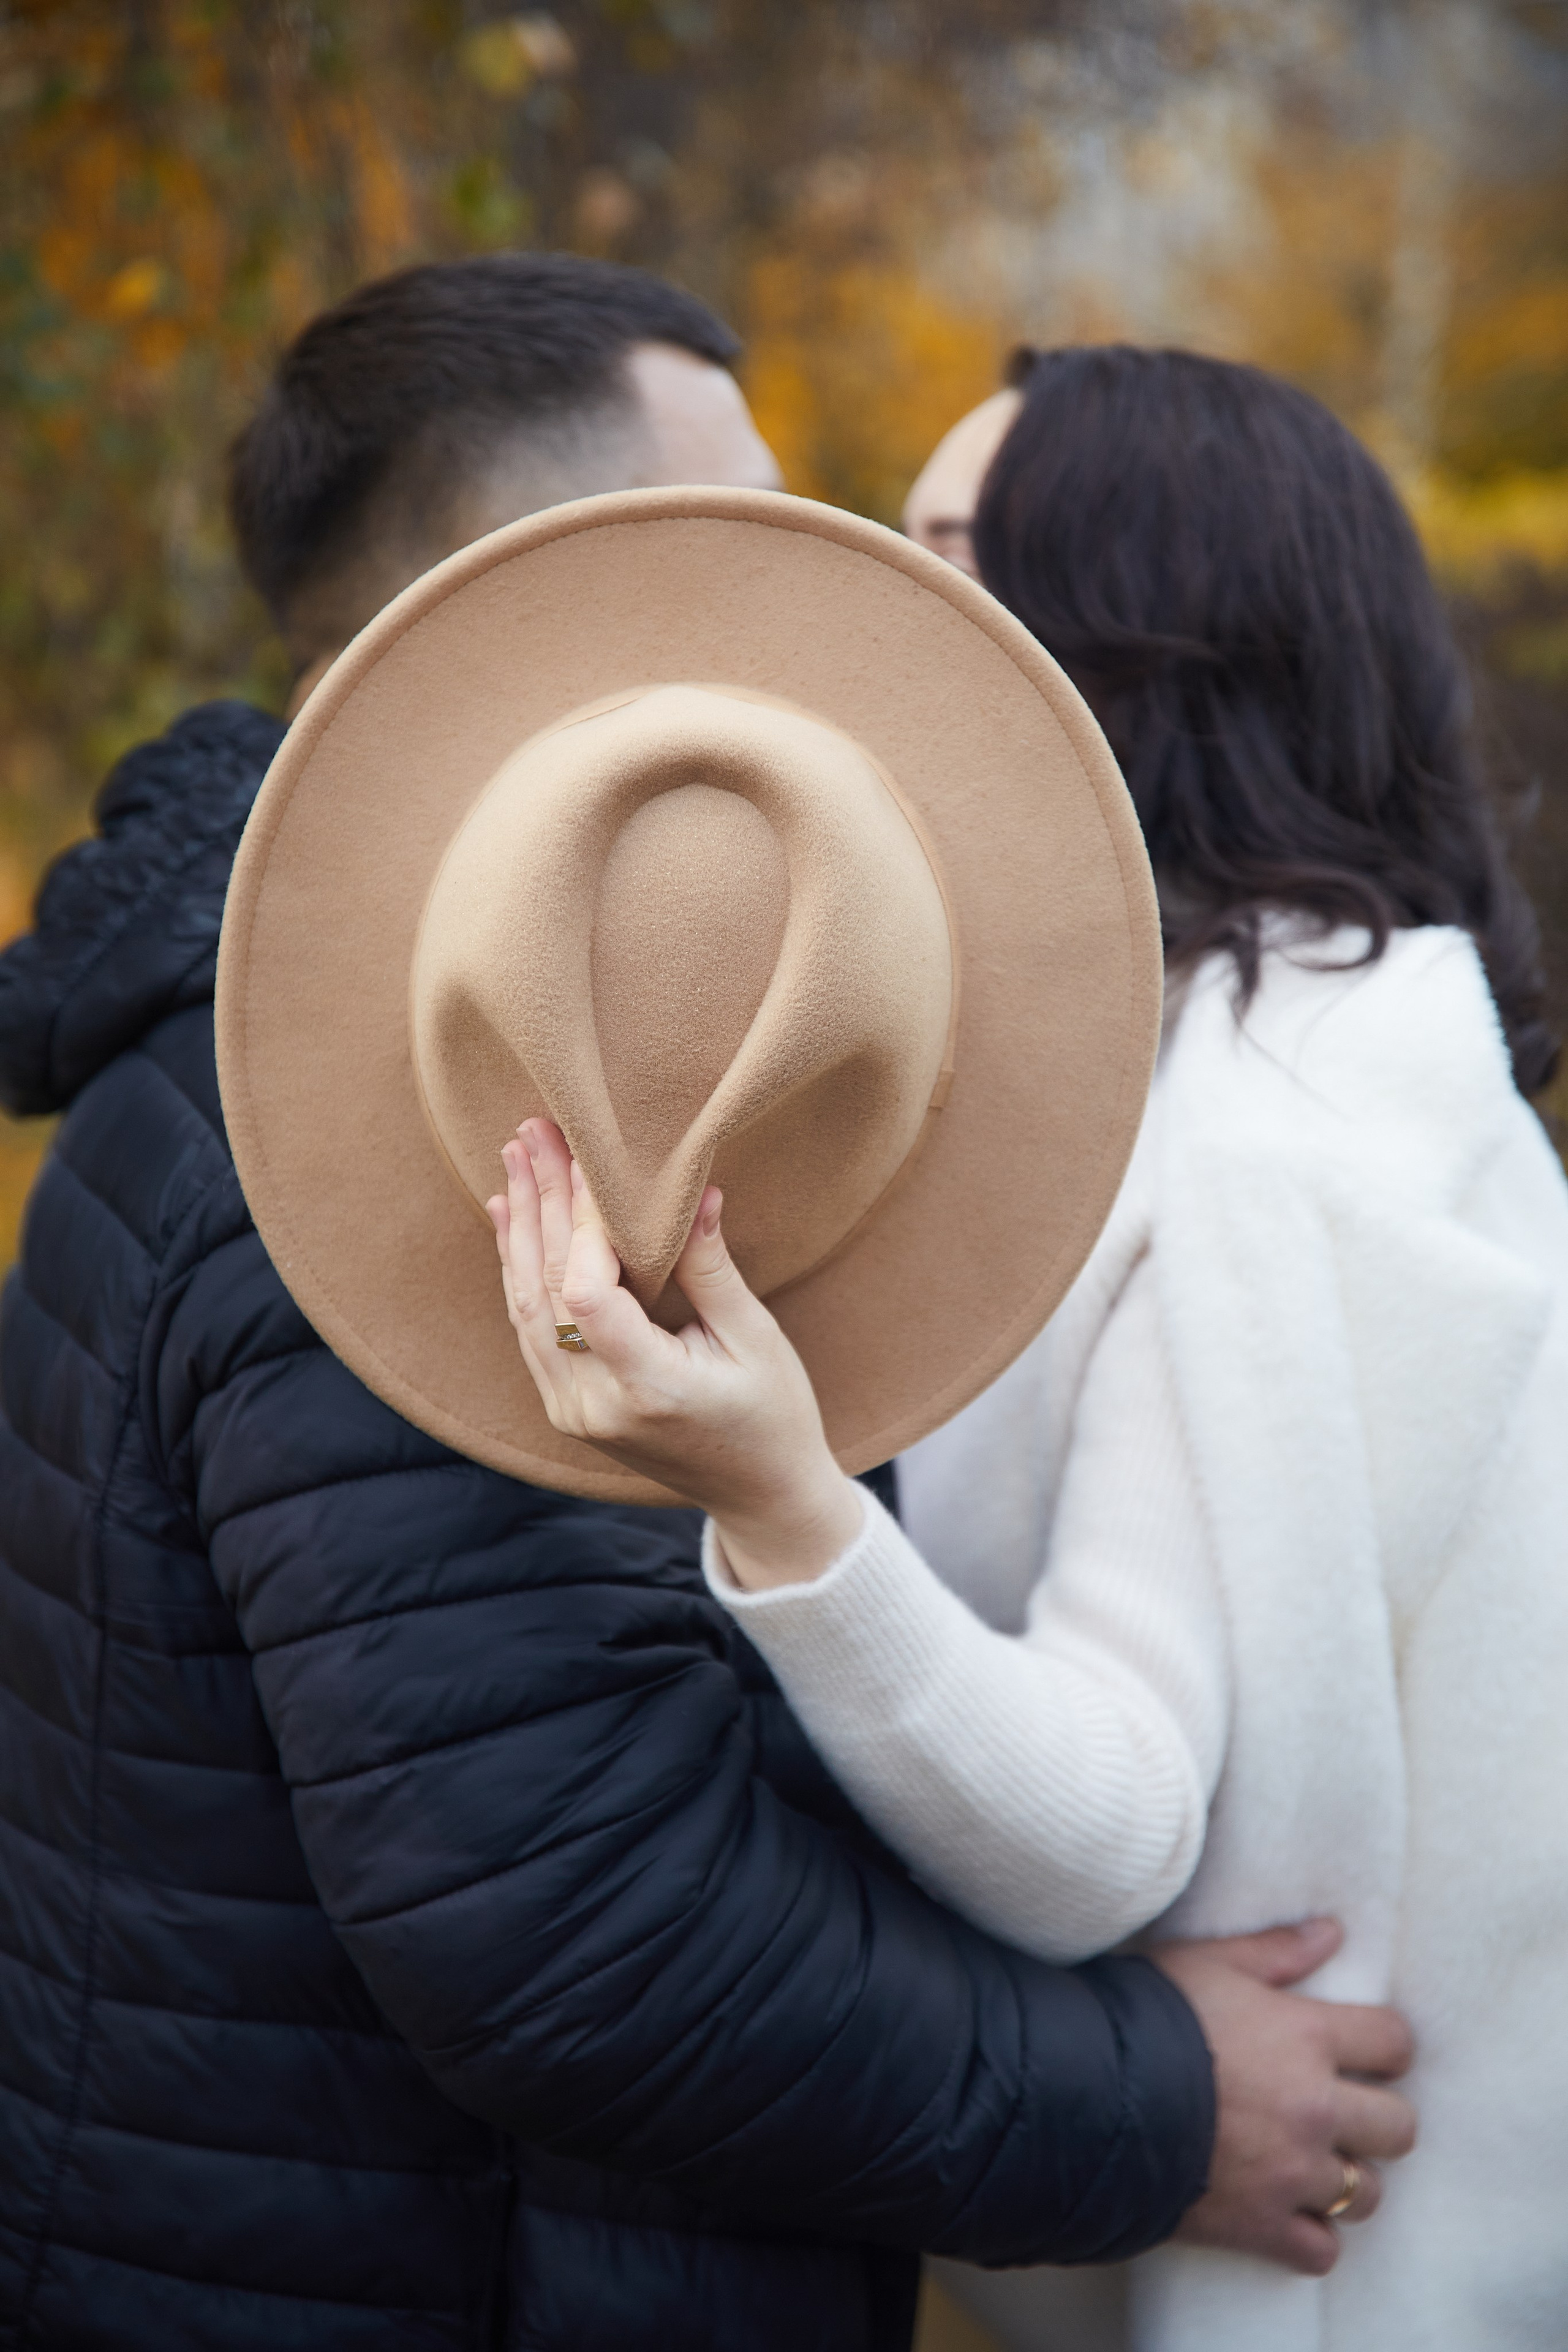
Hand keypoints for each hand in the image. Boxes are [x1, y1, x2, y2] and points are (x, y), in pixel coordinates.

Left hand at [486, 1120, 862, 1583]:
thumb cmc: (774, 1416)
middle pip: (546, 1291)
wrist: (760, 1494)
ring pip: (524, 1308)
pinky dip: (519, 1269)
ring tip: (515, 1160)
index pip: (587, 1295)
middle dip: (542, 1203)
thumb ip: (711, 1266)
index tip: (588, 1161)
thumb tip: (693, 1186)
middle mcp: (594, 1405)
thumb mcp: (755, 1338)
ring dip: (520, 1229)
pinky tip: (512, 1220)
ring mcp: (572, 1411)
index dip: (582, 1224)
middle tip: (533, 1133)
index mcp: (647, 1389)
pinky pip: (528, 1328)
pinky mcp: (566, 1406)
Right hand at [1154, 1917, 1416, 2275]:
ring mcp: (1292, 2174)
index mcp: (1307, 2038)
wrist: (1091, 2091)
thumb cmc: (1148, 2015)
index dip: (1384, 2046)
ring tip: (1309, 2163)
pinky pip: (1322, 2251)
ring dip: (1344, 2180)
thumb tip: (1331, 1933)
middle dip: (1377, 2119)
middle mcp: (1314, 2108)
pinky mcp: (1261, 2226)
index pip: (1394, 2043)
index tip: (1362, 2051)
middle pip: (1398, 2127)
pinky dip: (1309, 2236)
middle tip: (1340, 2111)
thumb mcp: (1208, 1963)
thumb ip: (1275, 1950)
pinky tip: (1284, 2211)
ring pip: (1364, 2194)